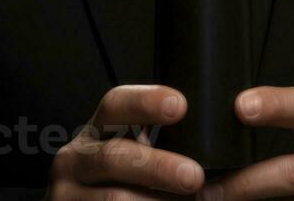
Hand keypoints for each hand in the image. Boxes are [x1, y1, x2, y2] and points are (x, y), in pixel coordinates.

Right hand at [47, 84, 206, 198]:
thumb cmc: (124, 186)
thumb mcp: (134, 159)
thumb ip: (166, 145)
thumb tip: (227, 134)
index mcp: (96, 132)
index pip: (115, 105)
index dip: (145, 102)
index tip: (180, 104)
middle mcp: (75, 159)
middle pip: (115, 157)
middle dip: (158, 167)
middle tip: (194, 176)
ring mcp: (67, 194)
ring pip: (115, 199)